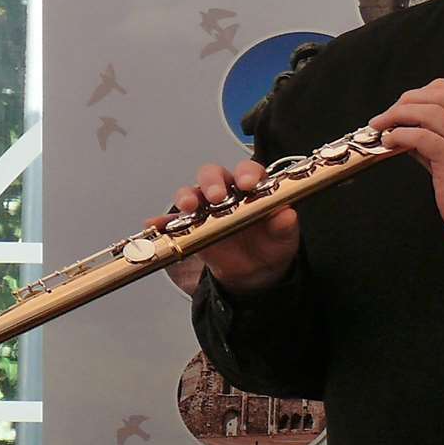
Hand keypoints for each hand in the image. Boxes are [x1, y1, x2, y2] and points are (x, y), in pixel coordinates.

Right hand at [149, 159, 299, 294]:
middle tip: (215, 197)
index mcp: (252, 189)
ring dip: (186, 196)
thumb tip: (287, 215)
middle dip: (212, 182)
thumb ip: (285, 226)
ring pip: (192, 193)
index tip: (248, 183)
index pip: (248, 171)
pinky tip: (156, 224)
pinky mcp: (191, 226)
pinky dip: (163, 222)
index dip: (246, 173)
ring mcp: (206, 208)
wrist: (255, 273)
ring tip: (188, 208)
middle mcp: (227, 192)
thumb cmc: (270, 246)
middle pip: (213, 175)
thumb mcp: (283, 238)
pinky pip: (173, 221)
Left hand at [367, 78, 443, 255]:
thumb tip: (405, 131)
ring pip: (431, 112)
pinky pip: (423, 137)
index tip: (407, 101)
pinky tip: (390, 142)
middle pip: (441, 96)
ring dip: (398, 115)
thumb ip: (435, 141)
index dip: (429, 89)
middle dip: (407, 100)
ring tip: (381, 126)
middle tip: (387, 115)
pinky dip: (400, 134)